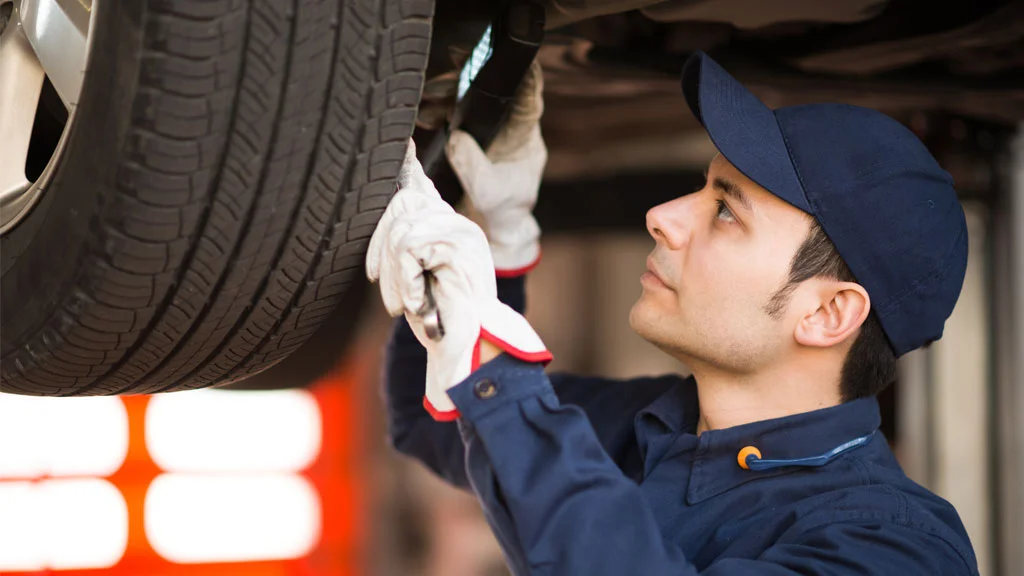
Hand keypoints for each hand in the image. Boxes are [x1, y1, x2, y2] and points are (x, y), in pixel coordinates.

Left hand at [367, 141, 551, 420]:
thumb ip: (403, 246)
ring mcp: (462, 230)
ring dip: (393, 274)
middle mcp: (456, 221)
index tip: (399, 144)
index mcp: (446, 226)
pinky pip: (410, 246)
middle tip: (381, 288)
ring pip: (401, 228)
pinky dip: (404, 279)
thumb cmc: (440, 318)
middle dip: (379, 247)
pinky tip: (416, 301)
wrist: (467, 349)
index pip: (421, 185)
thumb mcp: (413, 276)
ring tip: (406, 302)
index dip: (406, 163)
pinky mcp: (460, 244)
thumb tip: (386, 216)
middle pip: (400, 202)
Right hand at [446, 60, 546, 275]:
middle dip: (468, 82)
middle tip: (441, 81)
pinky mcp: (472, 137)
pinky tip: (425, 114)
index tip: (506, 61)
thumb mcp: (486, 192)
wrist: (490, 230)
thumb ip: (473, 166)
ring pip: (472, 101)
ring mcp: (490, 131)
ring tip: (427, 101)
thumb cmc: (498, 213)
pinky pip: (457, 114)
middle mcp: (510, 129)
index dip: (520, 78)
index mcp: (525, 139)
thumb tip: (457, 136)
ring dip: (448, 96)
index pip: (528, 101)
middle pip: (493, 93)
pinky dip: (440, 110)